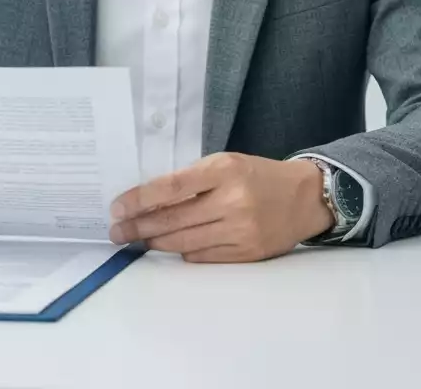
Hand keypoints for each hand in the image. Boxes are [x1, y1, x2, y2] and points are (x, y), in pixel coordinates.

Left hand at [108, 153, 333, 262]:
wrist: (304, 197)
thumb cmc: (258, 175)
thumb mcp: (226, 163)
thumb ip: (192, 179)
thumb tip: (149, 201)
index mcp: (225, 170)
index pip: (171, 187)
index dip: (140, 199)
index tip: (117, 207)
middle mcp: (232, 201)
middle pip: (173, 219)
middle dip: (138, 226)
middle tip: (117, 231)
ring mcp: (240, 230)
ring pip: (183, 242)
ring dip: (155, 242)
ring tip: (136, 239)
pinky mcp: (247, 254)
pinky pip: (203, 257)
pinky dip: (182, 251)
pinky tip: (170, 246)